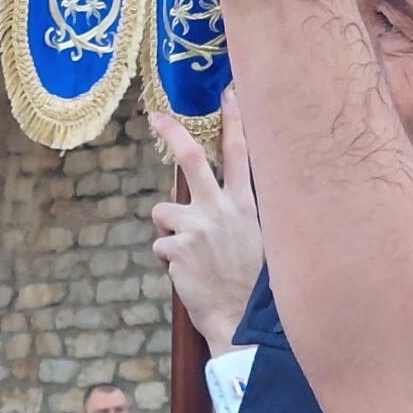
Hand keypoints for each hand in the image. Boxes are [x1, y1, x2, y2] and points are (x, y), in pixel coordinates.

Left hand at [149, 89, 262, 353]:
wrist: (241, 320)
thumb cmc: (249, 283)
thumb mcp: (256, 239)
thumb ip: (237, 214)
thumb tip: (219, 198)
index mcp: (244, 205)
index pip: (241, 154)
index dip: (234, 120)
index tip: (228, 92)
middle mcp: (221, 210)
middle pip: (193, 159)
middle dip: (173, 133)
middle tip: (156, 115)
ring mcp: (198, 228)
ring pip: (164, 211)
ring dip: (169, 231)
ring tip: (191, 256)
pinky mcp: (176, 248)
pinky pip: (160, 246)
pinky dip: (168, 260)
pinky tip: (188, 274)